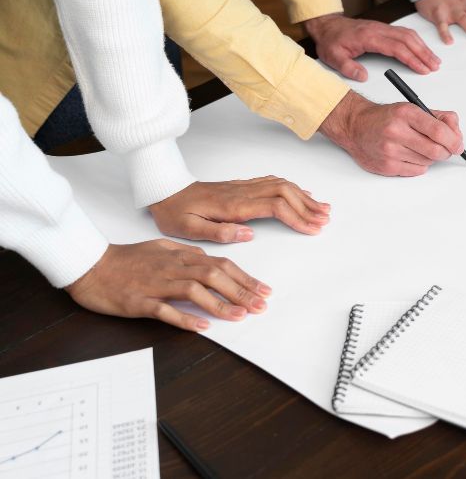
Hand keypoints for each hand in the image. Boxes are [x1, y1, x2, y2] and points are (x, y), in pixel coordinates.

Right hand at [65, 240, 271, 331]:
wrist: (90, 266)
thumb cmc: (127, 259)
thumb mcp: (161, 249)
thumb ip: (187, 255)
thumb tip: (211, 261)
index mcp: (179, 256)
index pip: (220, 265)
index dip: (244, 278)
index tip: (263, 290)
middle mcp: (172, 268)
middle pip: (213, 276)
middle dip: (240, 291)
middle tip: (260, 305)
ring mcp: (155, 285)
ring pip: (194, 291)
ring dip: (220, 304)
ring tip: (240, 316)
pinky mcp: (139, 302)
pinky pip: (165, 310)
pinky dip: (185, 318)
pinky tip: (203, 327)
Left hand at [149, 178, 330, 241]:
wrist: (164, 191)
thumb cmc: (175, 213)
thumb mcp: (189, 230)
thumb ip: (220, 232)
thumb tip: (249, 234)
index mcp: (233, 206)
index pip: (275, 208)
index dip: (297, 217)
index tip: (312, 229)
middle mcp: (242, 192)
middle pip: (285, 193)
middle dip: (308, 206)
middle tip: (325, 219)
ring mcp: (243, 187)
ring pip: (282, 186)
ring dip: (304, 196)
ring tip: (321, 208)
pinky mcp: (242, 186)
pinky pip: (272, 182)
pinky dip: (292, 188)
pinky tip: (302, 194)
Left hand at [302, 12, 439, 80]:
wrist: (327, 26)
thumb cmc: (331, 41)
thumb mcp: (333, 57)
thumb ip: (348, 68)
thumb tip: (363, 76)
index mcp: (369, 37)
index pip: (396, 47)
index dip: (412, 58)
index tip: (422, 68)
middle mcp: (379, 30)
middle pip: (408, 40)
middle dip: (423, 53)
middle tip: (434, 66)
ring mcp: (382, 27)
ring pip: (409, 34)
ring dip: (423, 47)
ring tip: (433, 60)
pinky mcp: (384, 28)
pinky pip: (405, 32)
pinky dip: (417, 41)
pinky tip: (422, 49)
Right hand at [320, 91, 463, 175]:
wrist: (355, 126)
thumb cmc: (386, 118)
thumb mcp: (412, 108)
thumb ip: (439, 118)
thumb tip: (457, 134)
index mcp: (406, 113)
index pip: (438, 130)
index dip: (454, 140)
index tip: (458, 145)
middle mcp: (396, 131)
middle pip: (436, 150)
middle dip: (446, 152)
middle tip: (446, 150)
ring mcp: (390, 150)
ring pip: (428, 161)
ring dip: (431, 157)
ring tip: (420, 147)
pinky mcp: (386, 166)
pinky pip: (416, 170)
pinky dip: (419, 164)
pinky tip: (409, 155)